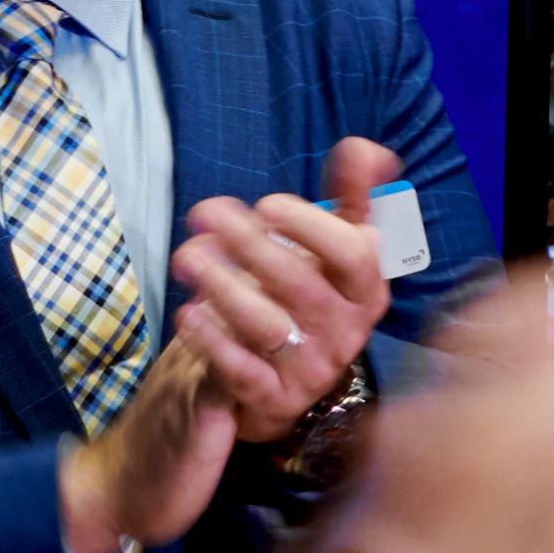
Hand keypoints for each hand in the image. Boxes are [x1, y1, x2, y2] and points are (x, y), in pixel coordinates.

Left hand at [65, 143, 410, 552]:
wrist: (283, 382)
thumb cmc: (306, 300)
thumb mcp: (331, 251)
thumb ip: (349, 199)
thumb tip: (366, 150)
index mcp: (366, 292)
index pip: (352, 255)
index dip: (310, 225)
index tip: (267, 204)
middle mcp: (345, 334)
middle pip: (300, 285)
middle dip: (250, 243)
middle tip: (203, 215)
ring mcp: (309, 371)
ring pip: (268, 326)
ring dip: (224, 286)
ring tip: (186, 257)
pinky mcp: (271, 402)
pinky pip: (241, 372)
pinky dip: (212, 341)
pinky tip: (188, 313)